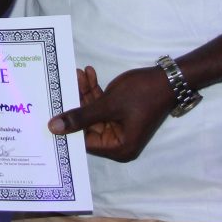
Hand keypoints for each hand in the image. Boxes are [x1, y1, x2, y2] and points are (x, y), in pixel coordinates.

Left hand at [46, 65, 175, 161]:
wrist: (169, 78)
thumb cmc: (142, 94)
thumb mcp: (108, 105)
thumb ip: (80, 117)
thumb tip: (53, 128)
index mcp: (119, 149)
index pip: (84, 141)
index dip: (68, 127)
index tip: (52, 110)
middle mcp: (119, 143)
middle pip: (87, 125)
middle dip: (77, 102)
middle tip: (64, 85)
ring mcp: (119, 127)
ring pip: (93, 112)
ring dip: (85, 92)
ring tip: (77, 73)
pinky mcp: (120, 114)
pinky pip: (102, 105)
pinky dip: (95, 91)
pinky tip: (88, 73)